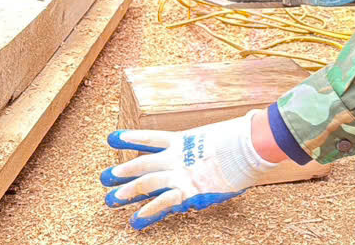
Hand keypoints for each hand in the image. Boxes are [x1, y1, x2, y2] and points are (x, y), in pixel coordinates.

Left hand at [102, 112, 277, 229]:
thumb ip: (209, 143)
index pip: (150, 138)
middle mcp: (177, 156)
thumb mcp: (220, 134)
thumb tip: (213, 145)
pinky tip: (136, 220)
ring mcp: (181, 173)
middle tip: (105, 178)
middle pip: (142, 164)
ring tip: (111, 200)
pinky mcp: (190, 190)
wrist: (250, 144)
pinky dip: (149, 211)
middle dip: (122, 172)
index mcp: (183, 140)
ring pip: (147, 183)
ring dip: (128, 193)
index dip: (130, 138)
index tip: (112, 138)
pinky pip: (164, 202)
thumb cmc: (242, 137)